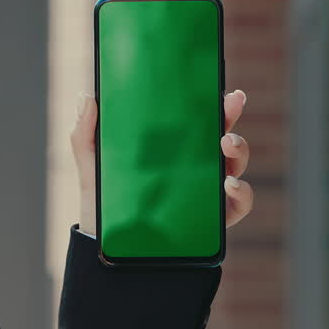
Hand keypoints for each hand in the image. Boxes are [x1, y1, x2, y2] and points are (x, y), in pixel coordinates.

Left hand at [72, 88, 253, 234]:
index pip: (196, 119)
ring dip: (238, 150)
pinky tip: (229, 184)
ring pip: (234, 164)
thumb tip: (87, 97)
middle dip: (231, 116)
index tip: (221, 87)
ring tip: (226, 144)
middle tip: (229, 104)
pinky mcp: (213, 218)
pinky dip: (242, 192)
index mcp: (170, 147)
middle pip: (221, 134)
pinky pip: (239, 203)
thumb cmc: (103, 197)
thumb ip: (85, 132)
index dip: (213, 102)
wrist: (104, 241)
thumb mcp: (91, 163)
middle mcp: (193, 165)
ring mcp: (206, 191)